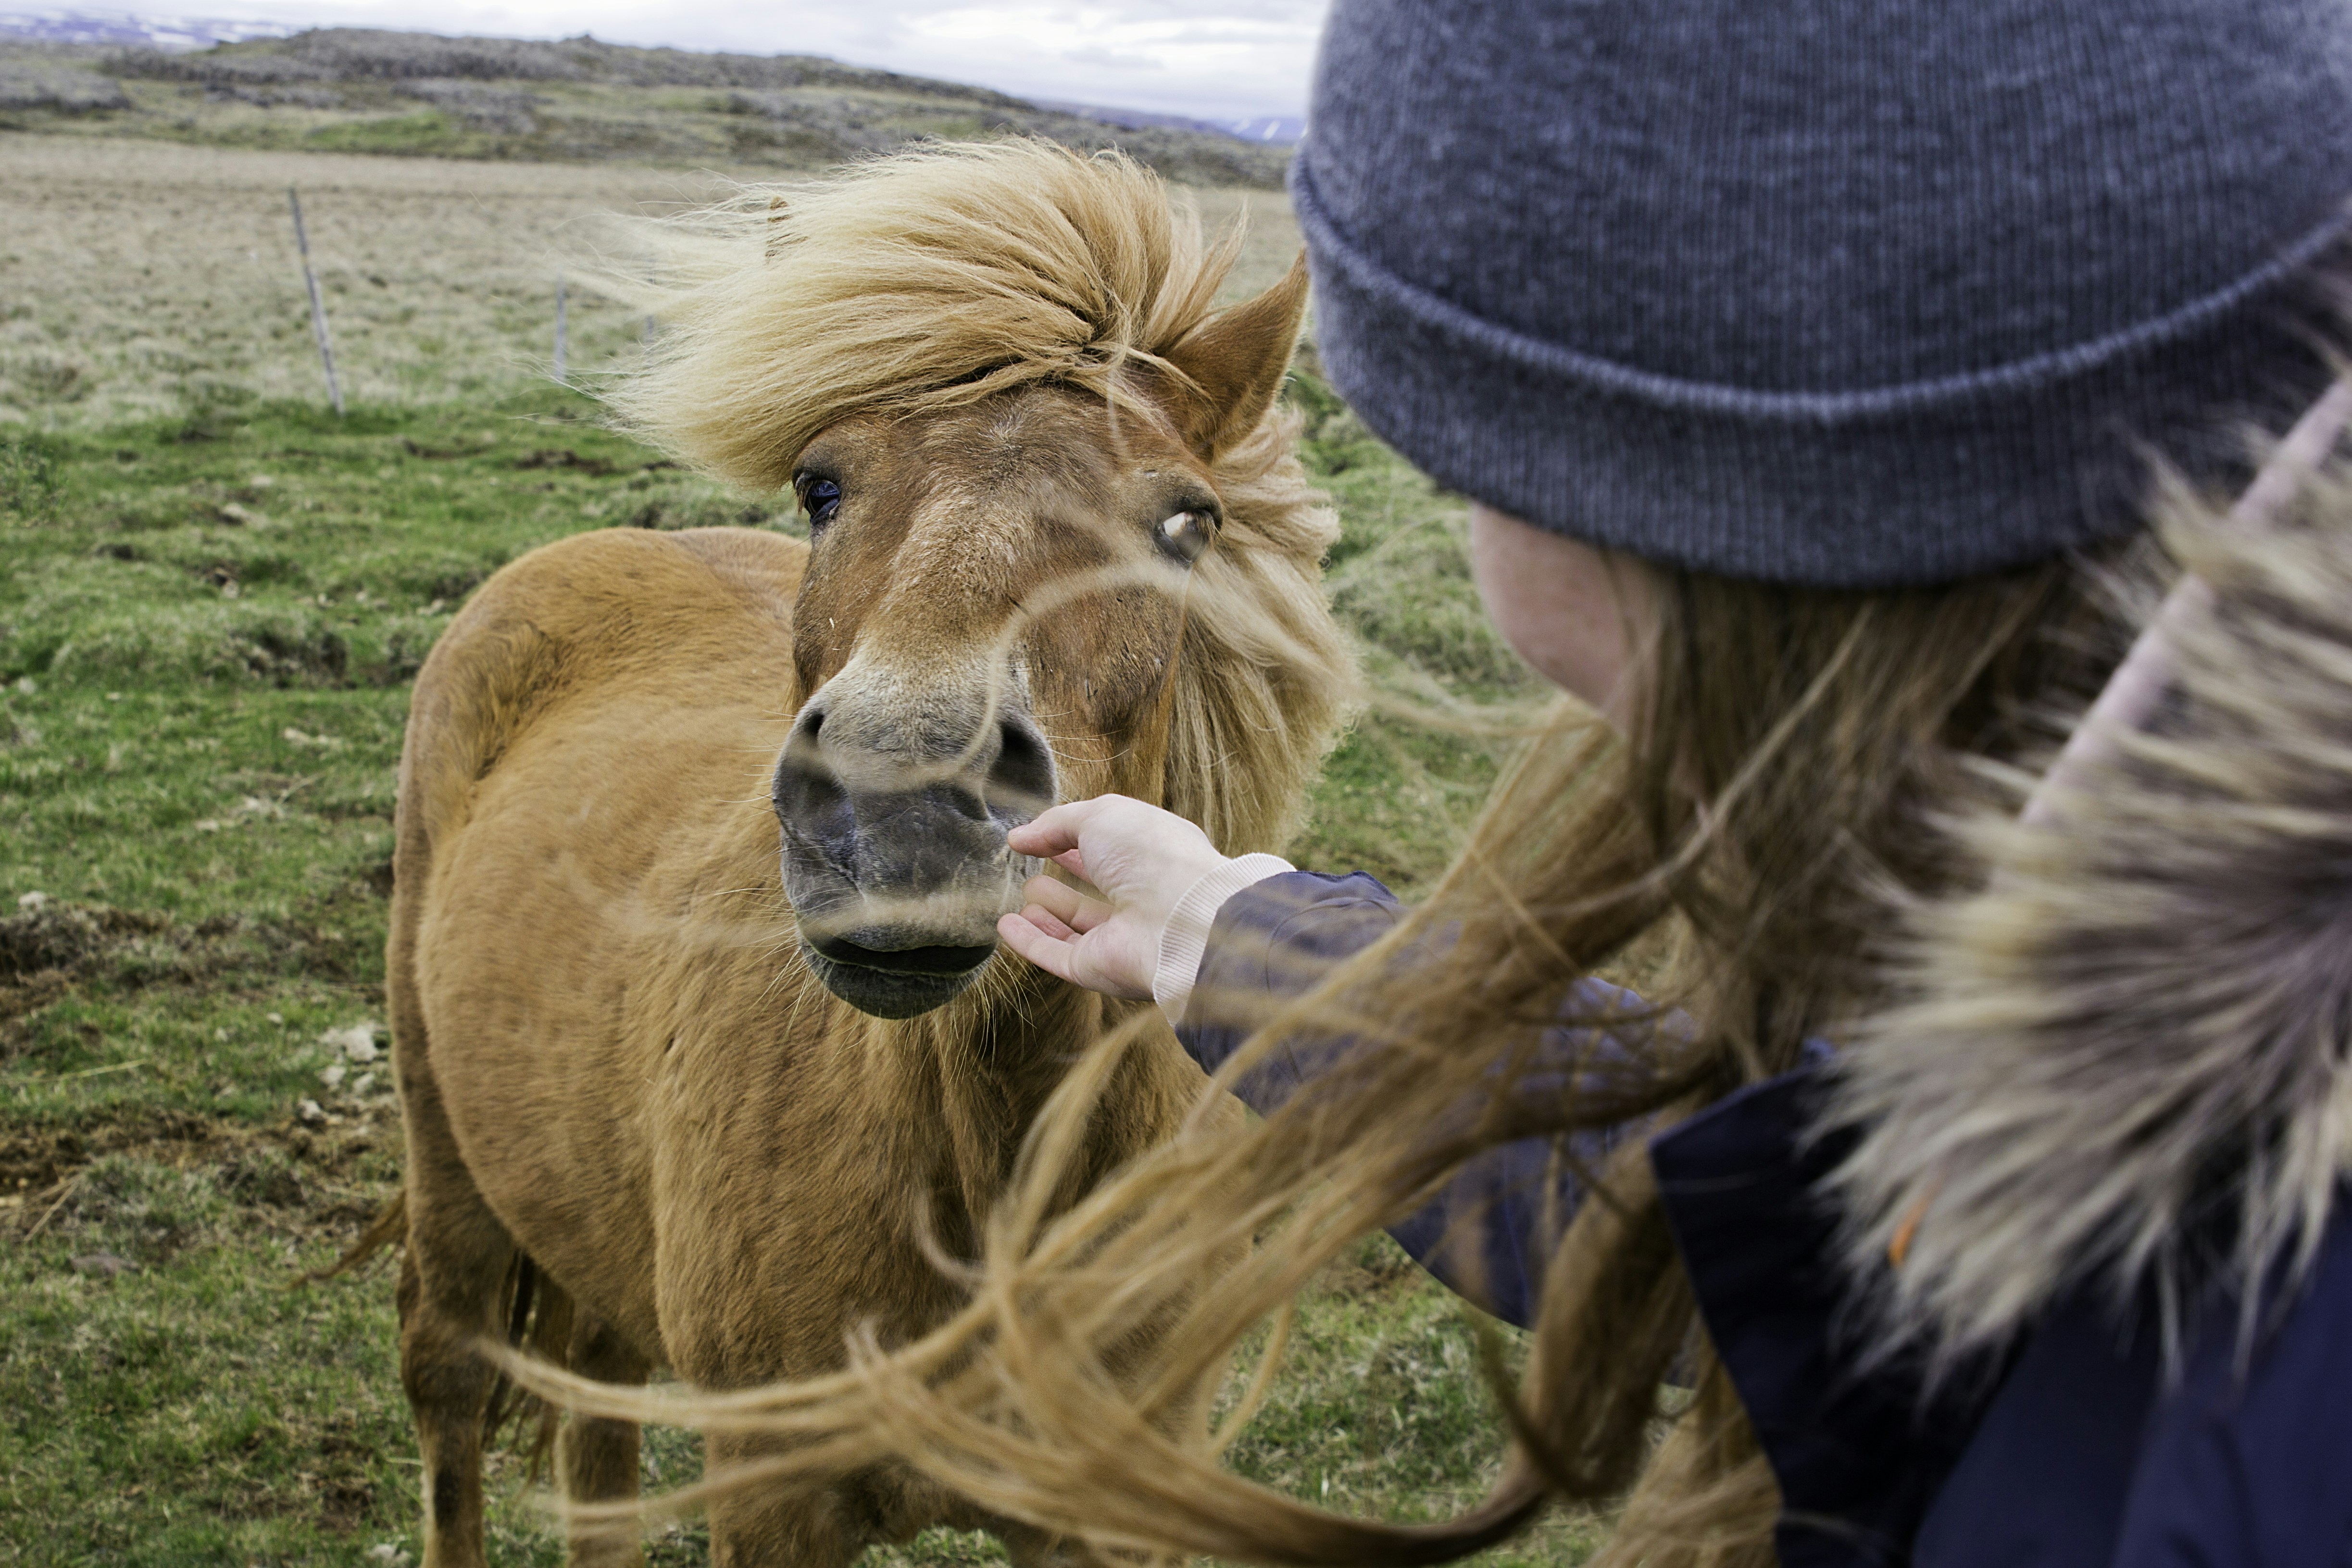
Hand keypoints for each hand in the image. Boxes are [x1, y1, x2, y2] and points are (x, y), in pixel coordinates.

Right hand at [997, 794, 1230, 998]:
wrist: (1179, 919)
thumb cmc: (1151, 855)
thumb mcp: (1101, 817)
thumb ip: (1058, 823)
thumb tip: (1020, 836)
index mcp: (1153, 858)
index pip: (1113, 850)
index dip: (1081, 842)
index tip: (1046, 837)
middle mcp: (1141, 899)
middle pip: (1099, 892)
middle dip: (1071, 879)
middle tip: (1037, 867)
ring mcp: (1120, 936)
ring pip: (1079, 926)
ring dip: (1050, 912)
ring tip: (1026, 892)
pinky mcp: (1097, 968)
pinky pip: (1057, 954)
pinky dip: (1031, 941)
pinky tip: (1007, 925)